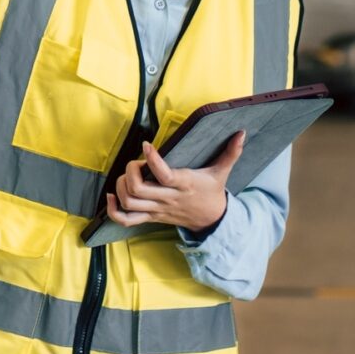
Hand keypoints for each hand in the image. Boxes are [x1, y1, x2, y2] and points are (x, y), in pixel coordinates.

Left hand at [101, 132, 243, 236]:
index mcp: (184, 184)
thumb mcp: (222, 172)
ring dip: (122, 186)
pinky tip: (113, 196)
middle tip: (136, 162)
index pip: (164, 174)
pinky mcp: (151, 217)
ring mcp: (157, 210)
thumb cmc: (212, 192)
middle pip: (138, 190)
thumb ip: (230, 153)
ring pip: (130, 203)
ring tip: (127, 175)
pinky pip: (126, 220)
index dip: (152, 159)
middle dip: (130, 171)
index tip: (147, 144)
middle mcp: (168, 198)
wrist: (211, 221)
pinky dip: (114, 210)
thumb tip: (241, 133)